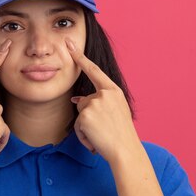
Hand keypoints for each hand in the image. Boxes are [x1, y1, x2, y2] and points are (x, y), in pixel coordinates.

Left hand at [65, 38, 139, 163]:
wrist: (125, 151)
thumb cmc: (121, 135)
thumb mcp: (114, 113)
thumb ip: (98, 103)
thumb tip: (76, 100)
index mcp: (114, 91)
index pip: (93, 70)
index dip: (80, 57)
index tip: (69, 43)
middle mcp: (104, 94)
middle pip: (84, 101)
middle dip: (88, 116)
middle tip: (105, 130)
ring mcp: (95, 103)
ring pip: (80, 114)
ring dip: (86, 128)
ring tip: (101, 136)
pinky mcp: (85, 115)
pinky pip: (78, 126)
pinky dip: (84, 136)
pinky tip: (96, 141)